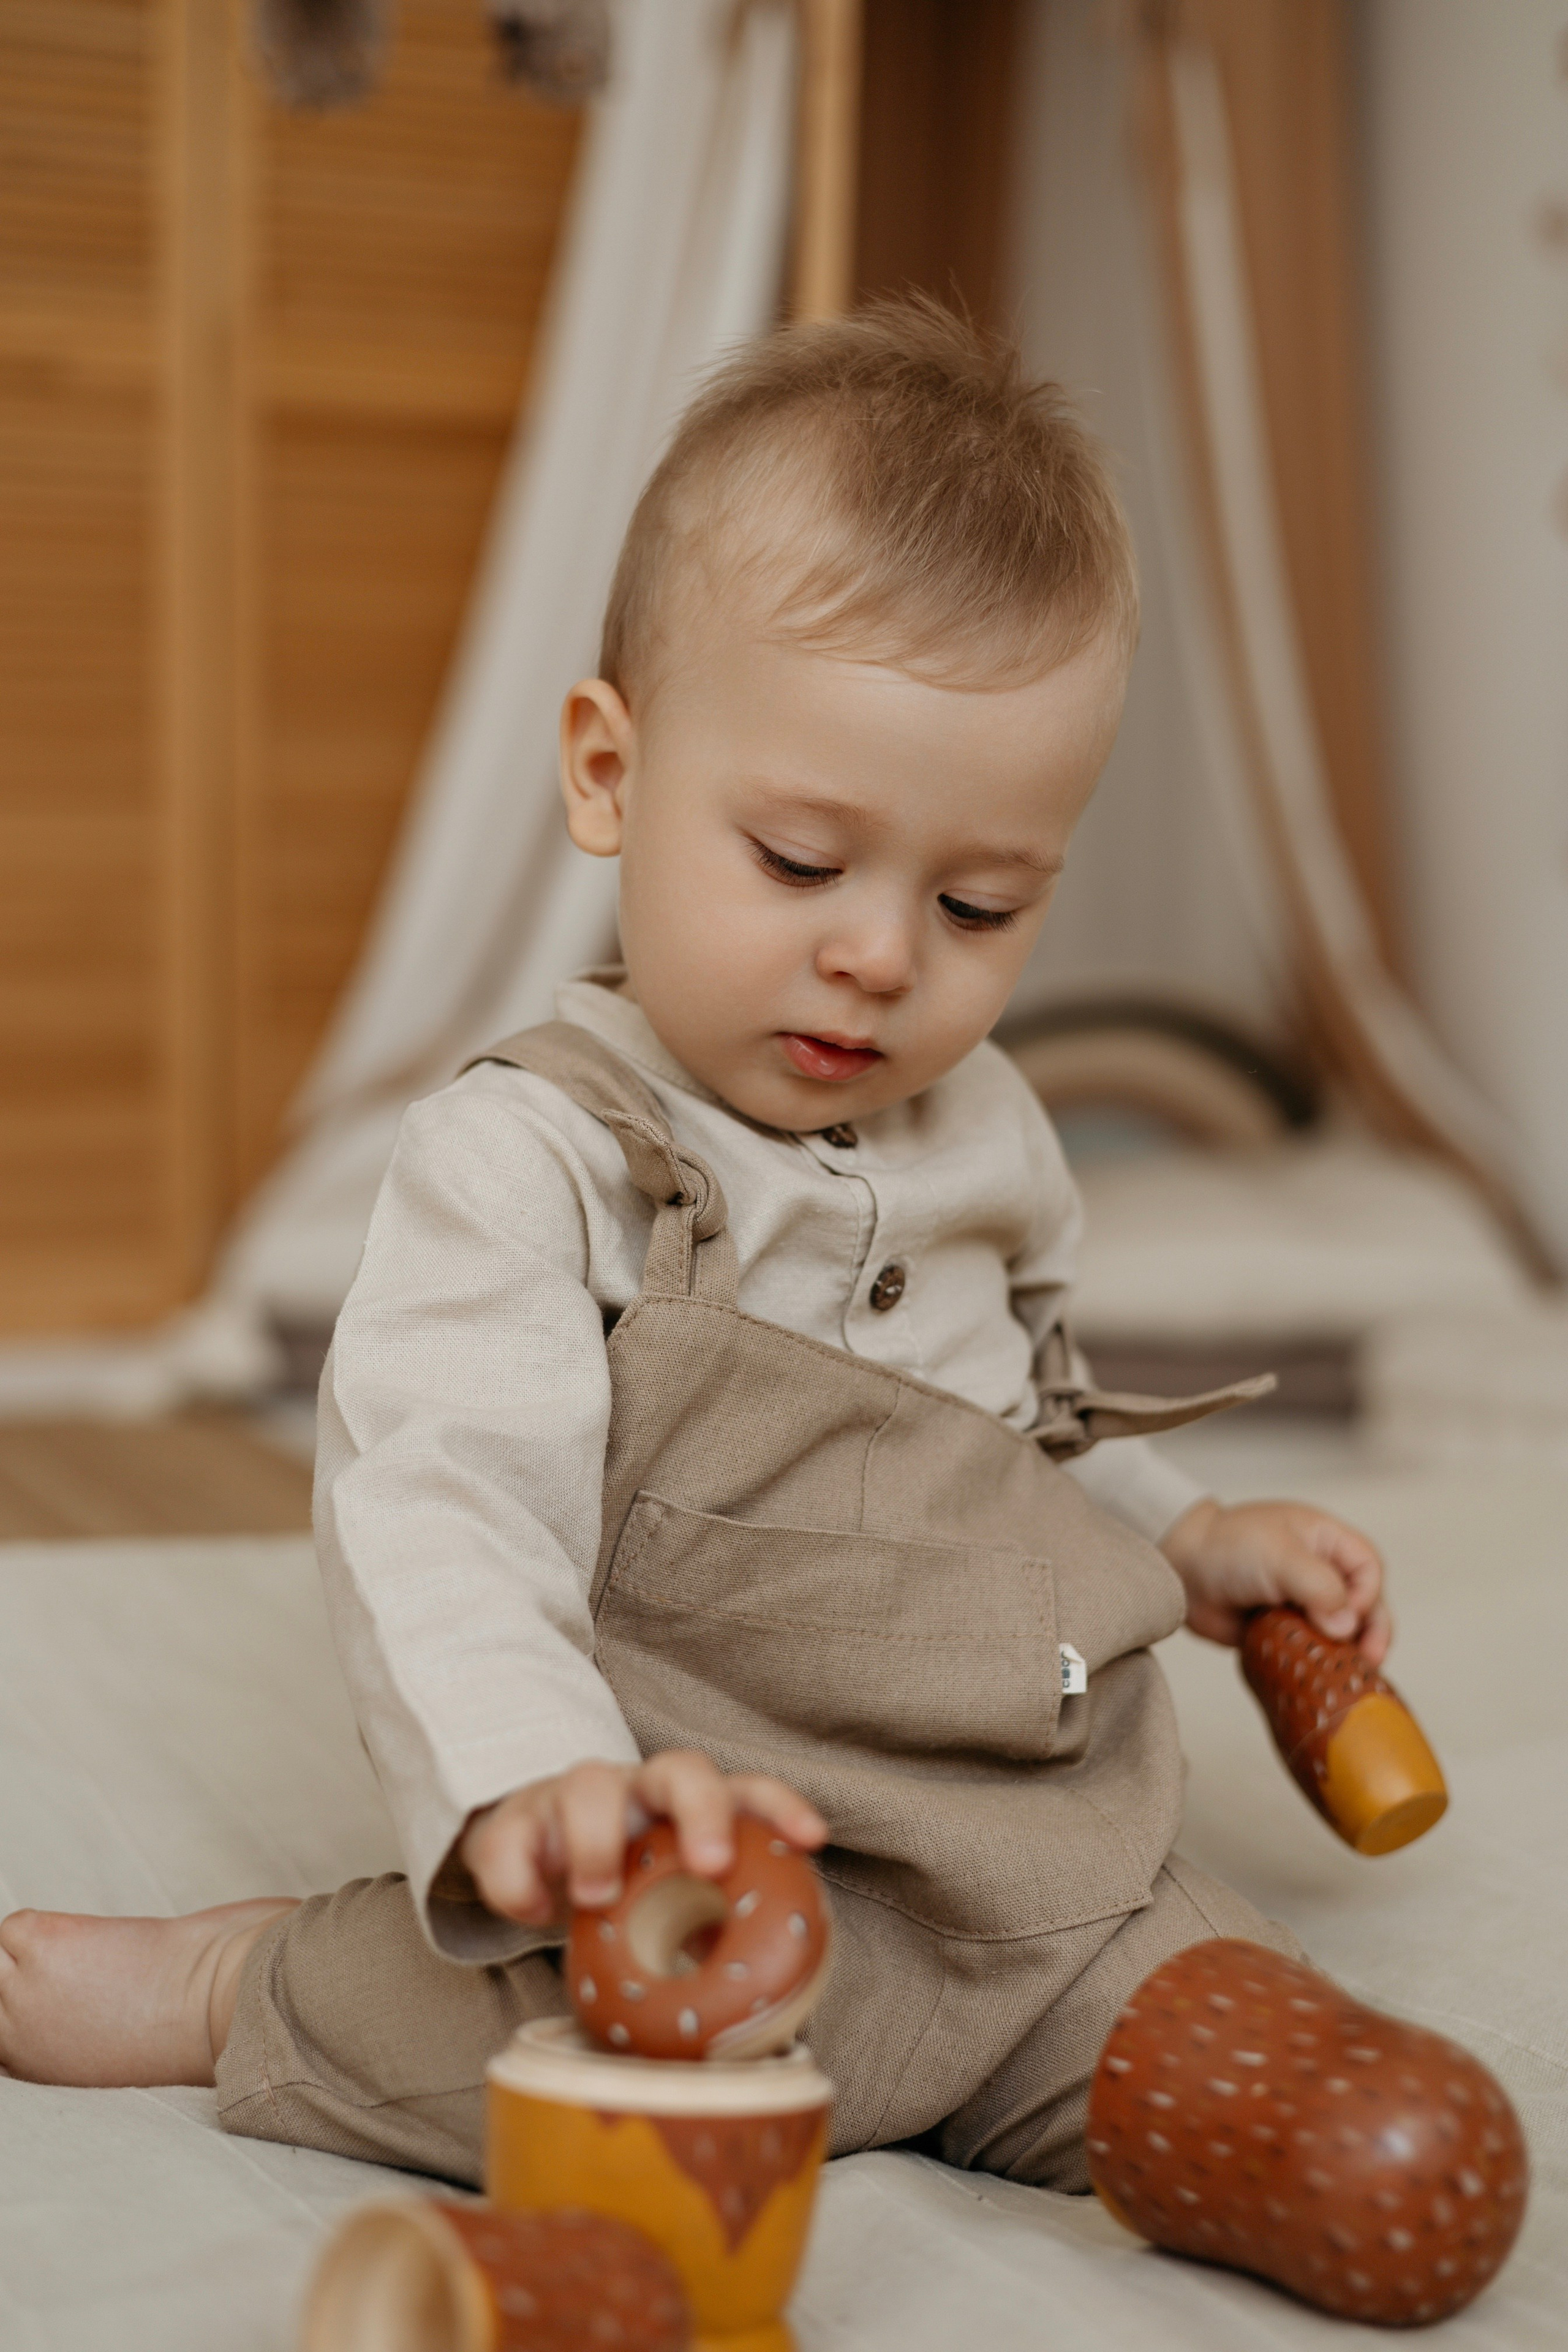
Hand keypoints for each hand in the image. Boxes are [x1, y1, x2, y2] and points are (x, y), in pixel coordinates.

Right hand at [456, 1750, 826, 1927]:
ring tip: (597, 1899)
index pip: (746, 1791)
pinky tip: (532, 1916)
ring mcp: (573, 1798)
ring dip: (597, 1840)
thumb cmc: (620, 1895)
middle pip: (678, 1768)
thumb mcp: (668, 1914)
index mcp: (687, 1813)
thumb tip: (761, 2020)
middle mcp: (638, 1792)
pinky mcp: (514, 1823)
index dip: (781, 1807)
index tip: (813, 1838)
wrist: (528, 1865)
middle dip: (701, 1809)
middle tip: (710, 1866)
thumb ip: (709, 1946)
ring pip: (588, 1783)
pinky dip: (518, 1881)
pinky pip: (509, 1839)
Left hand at [1160, 1497, 1390, 1666]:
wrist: (1182, 1570)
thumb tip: (1348, 1625)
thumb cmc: (1227, 1548)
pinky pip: (1315, 1650)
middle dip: (1371, 1632)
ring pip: (1344, 1632)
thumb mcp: (1278, 1556)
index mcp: (1326, 1541)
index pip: (1368, 1568)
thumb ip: (1318, 1586)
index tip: (1348, 1616)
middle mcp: (1322, 1571)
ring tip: (1349, 1675)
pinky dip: (1321, 1663)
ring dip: (1348, 1652)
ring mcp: (1306, 1603)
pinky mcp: (1289, 1630)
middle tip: (1369, 1660)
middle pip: (1366, 1604)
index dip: (1367, 1594)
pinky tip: (1322, 1679)